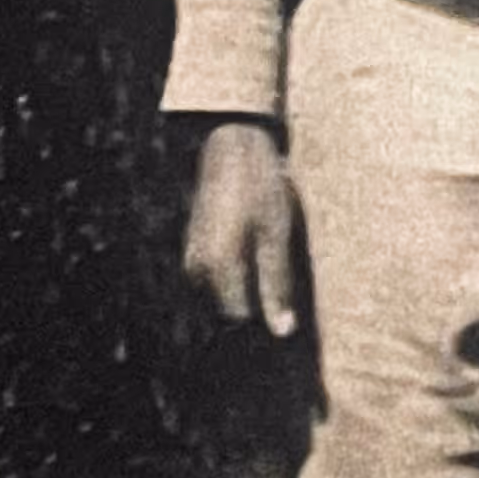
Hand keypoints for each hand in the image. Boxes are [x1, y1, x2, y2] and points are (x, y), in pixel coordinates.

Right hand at [182, 120, 303, 339]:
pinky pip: (213, 278)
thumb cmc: (260, 188)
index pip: (240, 317)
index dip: (266, 314)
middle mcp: (197, 267)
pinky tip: (252, 254)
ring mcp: (192, 256)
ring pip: (219, 294)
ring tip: (267, 264)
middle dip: (252, 305)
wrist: (232, 146)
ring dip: (242, 290)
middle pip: (227, 310)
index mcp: (219, 267)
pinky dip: (232, 276)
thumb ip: (276, 285)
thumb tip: (283, 331)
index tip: (286, 305)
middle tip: (278, 282)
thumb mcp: (276, 237)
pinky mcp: (194, 246)